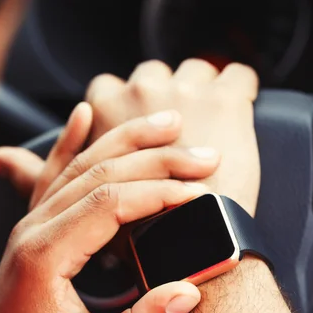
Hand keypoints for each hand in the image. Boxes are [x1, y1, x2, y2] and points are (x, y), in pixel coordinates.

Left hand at [0, 113, 220, 312]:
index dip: (159, 193)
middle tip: (204, 153)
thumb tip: (190, 291)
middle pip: (100, 173)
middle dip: (156, 159)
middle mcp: (34, 228)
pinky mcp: (34, 227)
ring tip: (169, 123)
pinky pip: (55, 174)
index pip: (110, 203)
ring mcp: (31, 223)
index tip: (201, 193)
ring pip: (81, 165)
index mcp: (46, 254)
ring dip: (126, 141)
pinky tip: (83, 114)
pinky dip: (71, 141)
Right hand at [86, 60, 259, 214]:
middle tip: (180, 127)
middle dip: (167, 95)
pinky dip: (243, 89)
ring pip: (198, 70)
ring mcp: (184, 91)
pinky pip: (239, 76)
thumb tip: (70, 160)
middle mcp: (141, 92)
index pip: (108, 88)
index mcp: (105, 111)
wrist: (194, 243)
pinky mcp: (226, 100)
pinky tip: (239, 111)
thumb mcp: (98, 194)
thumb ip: (88, 169)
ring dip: (205, 92)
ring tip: (213, 126)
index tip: (138, 115)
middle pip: (154, 74)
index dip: (126, 102)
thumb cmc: (148, 229)